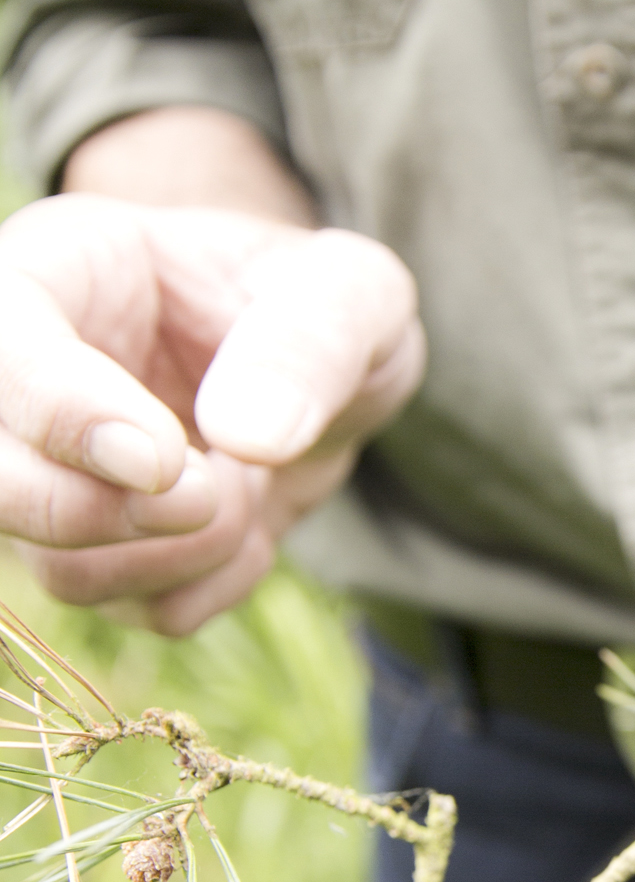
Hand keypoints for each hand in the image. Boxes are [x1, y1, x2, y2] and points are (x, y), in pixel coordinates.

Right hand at [0, 195, 424, 633]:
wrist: (331, 373)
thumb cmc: (323, 305)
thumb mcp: (352, 290)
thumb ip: (308, 341)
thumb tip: (247, 438)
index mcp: (61, 272)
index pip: (4, 354)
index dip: (66, 418)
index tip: (164, 461)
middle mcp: (28, 382)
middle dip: (99, 512)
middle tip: (213, 492)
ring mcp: (56, 477)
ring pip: (60, 568)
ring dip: (181, 552)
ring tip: (251, 481)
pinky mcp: (104, 553)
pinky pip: (138, 608)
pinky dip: (214, 582)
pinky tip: (251, 515)